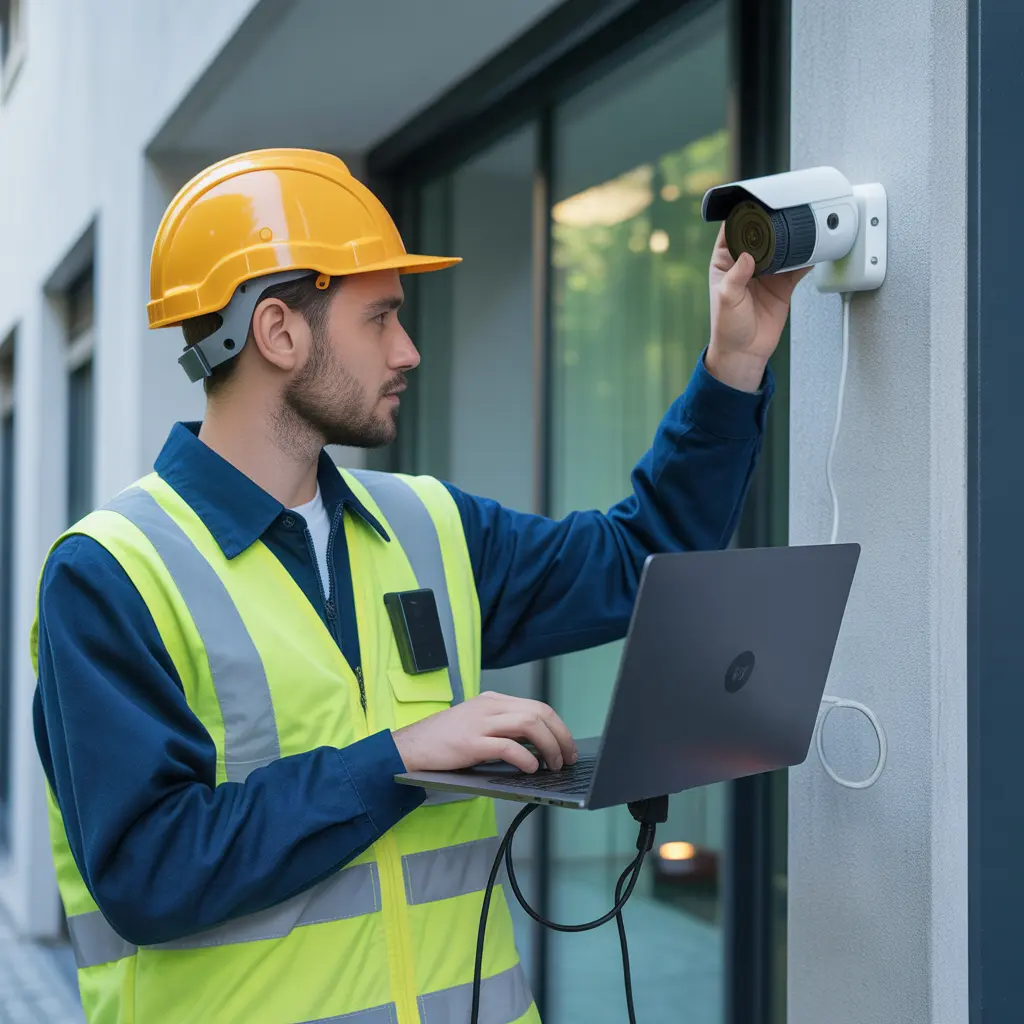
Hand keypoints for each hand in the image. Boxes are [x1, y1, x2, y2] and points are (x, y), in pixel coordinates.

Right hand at [393, 691, 576, 773]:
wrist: (409, 746)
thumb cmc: (443, 740)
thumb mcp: (477, 724)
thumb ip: (502, 727)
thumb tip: (536, 745)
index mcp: (493, 701)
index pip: (537, 706)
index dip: (558, 726)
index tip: (567, 745)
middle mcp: (489, 706)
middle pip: (539, 712)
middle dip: (560, 736)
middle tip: (567, 758)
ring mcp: (480, 723)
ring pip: (529, 724)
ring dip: (549, 746)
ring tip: (552, 765)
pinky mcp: (471, 742)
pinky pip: (507, 746)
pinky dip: (525, 758)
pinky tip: (530, 768)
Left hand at [706, 224, 812, 391]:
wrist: (746, 352)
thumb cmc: (728, 327)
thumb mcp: (726, 299)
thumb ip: (736, 277)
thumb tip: (747, 255)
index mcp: (724, 261)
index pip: (732, 230)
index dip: (742, 215)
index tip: (755, 203)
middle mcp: (745, 263)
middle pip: (760, 234)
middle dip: (771, 223)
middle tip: (784, 209)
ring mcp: (766, 272)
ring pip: (781, 247)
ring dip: (790, 238)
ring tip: (801, 225)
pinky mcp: (783, 284)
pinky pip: (798, 265)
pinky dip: (806, 257)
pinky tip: (814, 249)